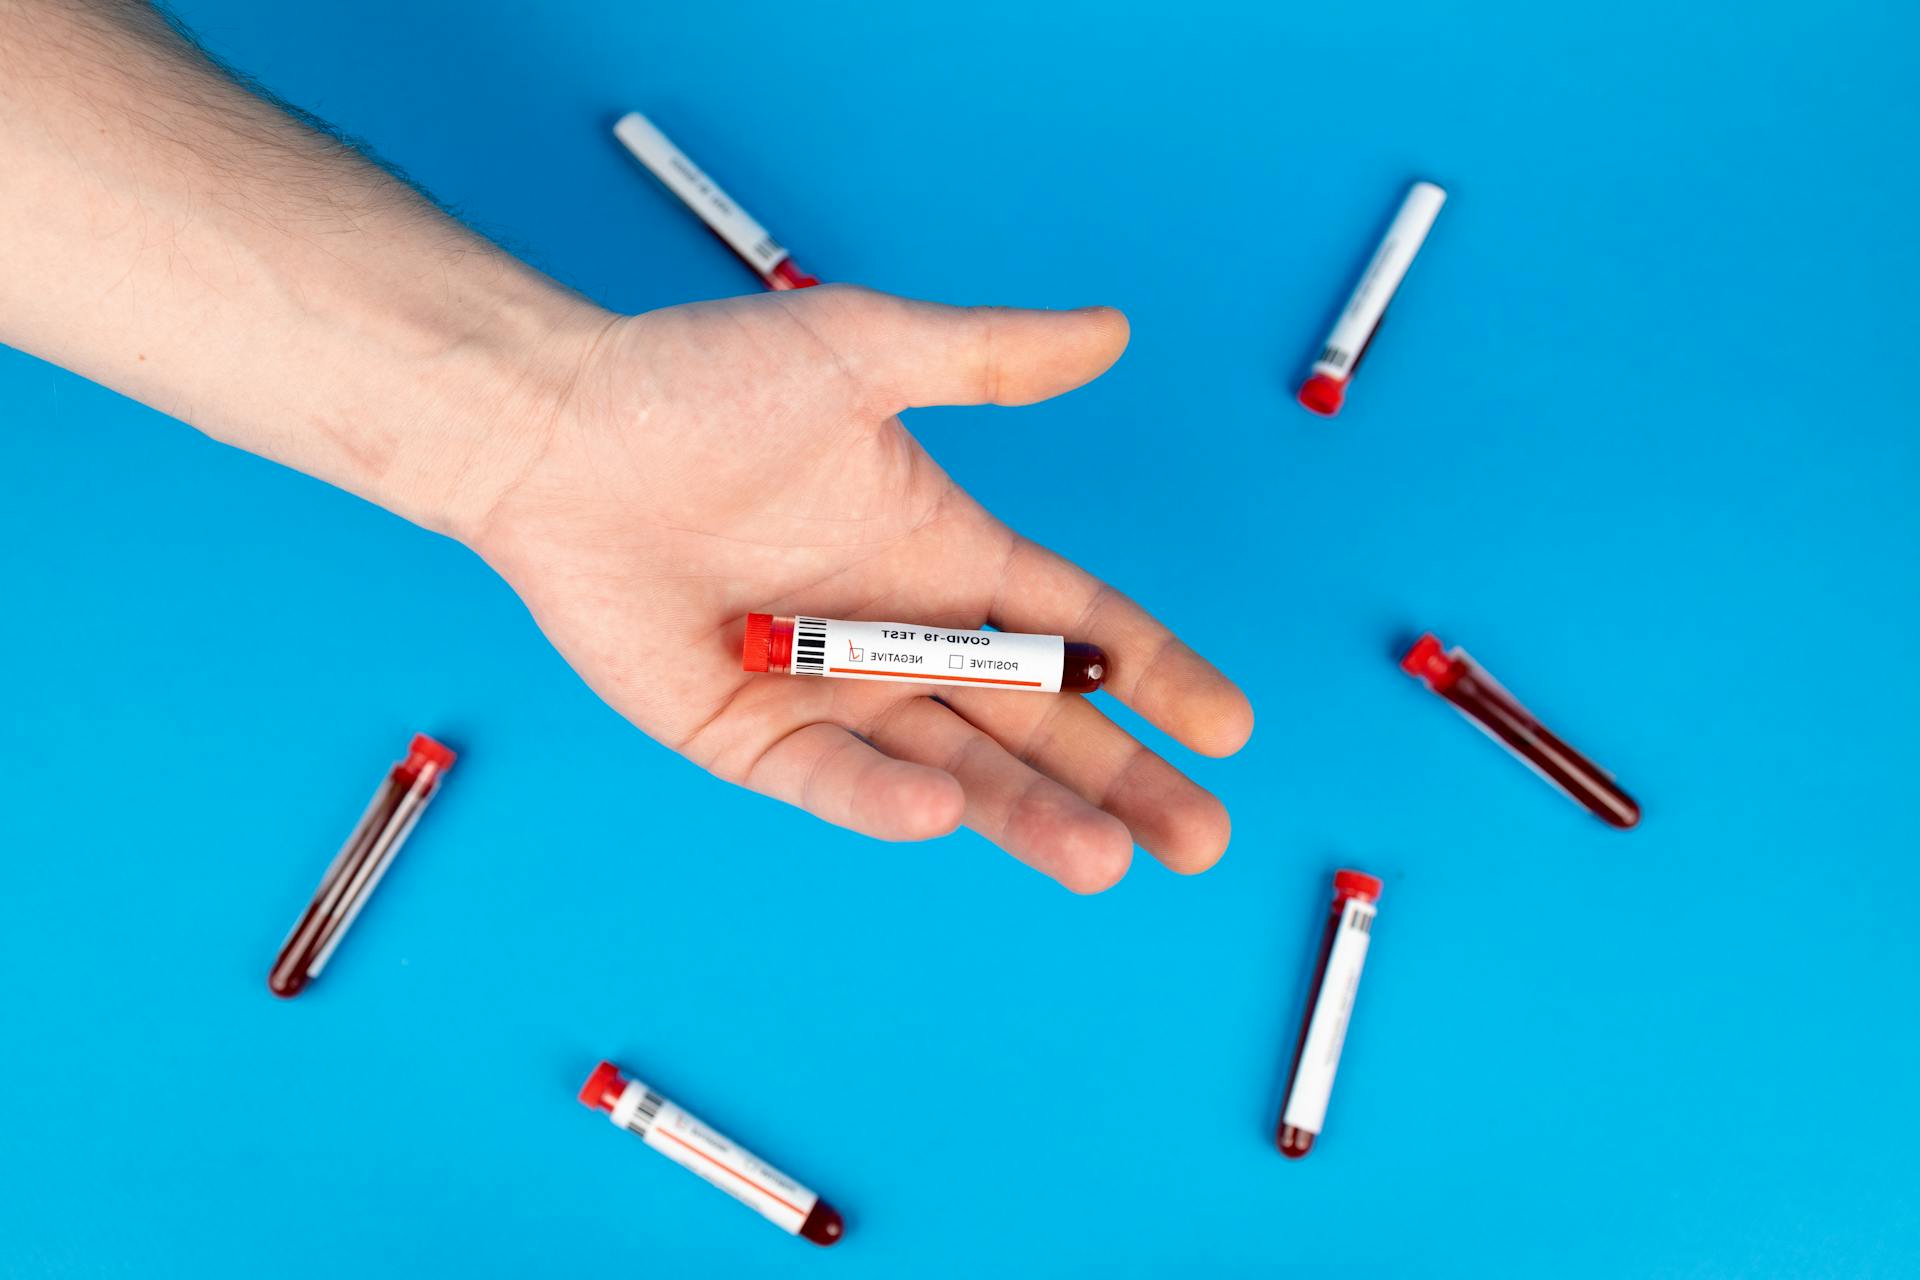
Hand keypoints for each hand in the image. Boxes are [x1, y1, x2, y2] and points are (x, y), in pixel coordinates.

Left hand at [468, 285, 1252, 891]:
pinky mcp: (748, 736)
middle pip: (1036, 723)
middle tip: (1200, 838)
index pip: (1079, 626)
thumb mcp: (863, 352)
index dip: (1159, 675)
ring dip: (1029, 815)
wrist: (557, 432)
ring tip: (1107, 859)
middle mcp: (901, 635)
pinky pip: (830, 780)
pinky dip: (885, 800)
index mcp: (946, 555)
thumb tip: (1113, 329)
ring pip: (953, 770)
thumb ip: (990, 357)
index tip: (1230, 726)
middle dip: (1122, 779)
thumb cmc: (701, 382)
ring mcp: (828, 693)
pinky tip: (947, 812)